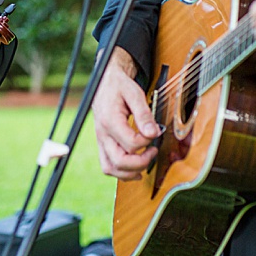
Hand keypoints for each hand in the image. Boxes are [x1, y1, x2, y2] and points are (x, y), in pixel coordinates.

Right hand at [90, 48, 161, 180]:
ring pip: (111, 168)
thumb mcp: (134, 93)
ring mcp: (101, 140)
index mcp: (110, 121)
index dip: (147, 142)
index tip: (155, 131)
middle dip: (141, 162)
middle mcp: (102, 134)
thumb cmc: (120, 86)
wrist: (105, 82)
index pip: (131, 143)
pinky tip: (135, 169)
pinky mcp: (102, 144)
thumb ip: (144, 114)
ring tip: (145, 165)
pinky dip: (121, 172)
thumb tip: (153, 133)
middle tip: (154, 151)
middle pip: (120, 161)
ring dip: (130, 172)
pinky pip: (108, 165)